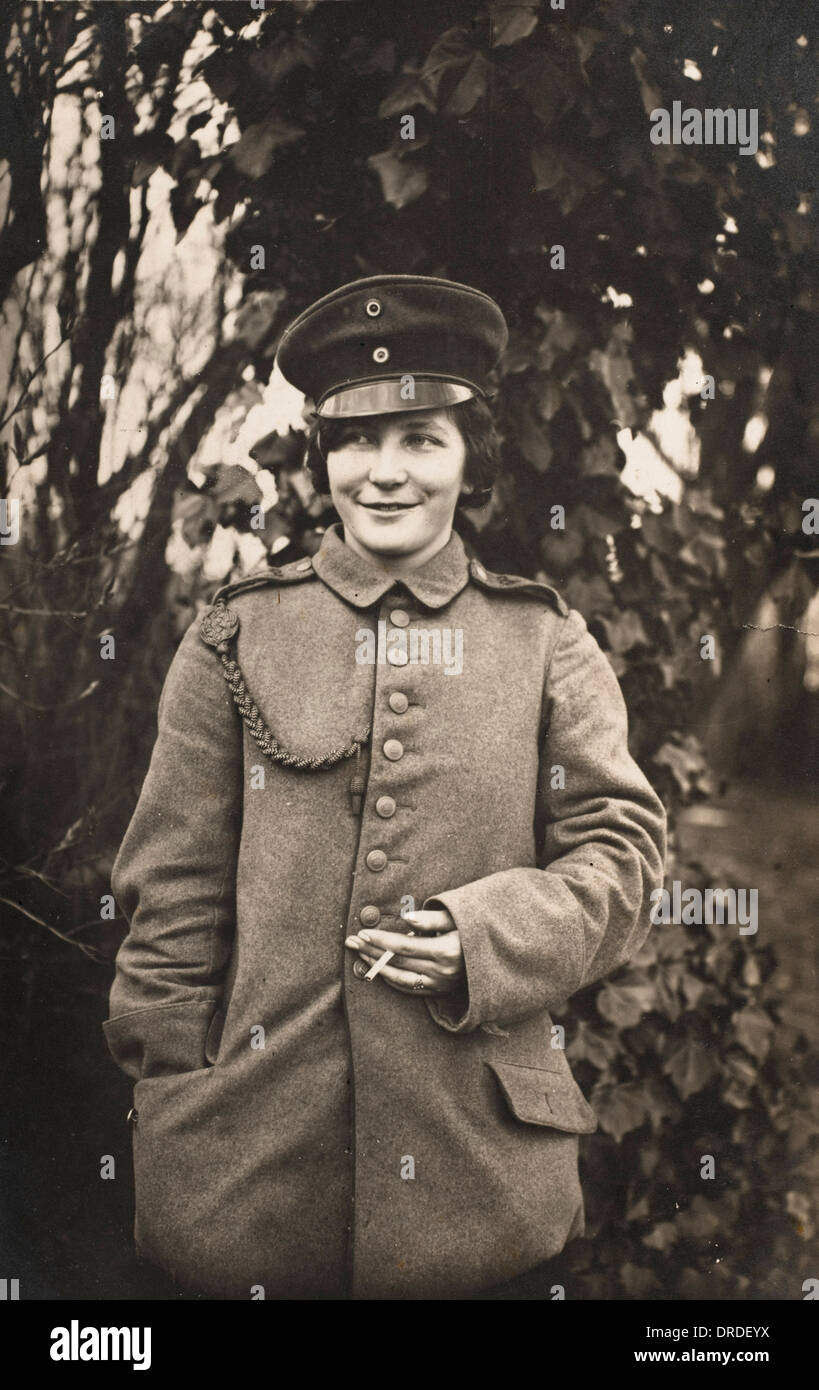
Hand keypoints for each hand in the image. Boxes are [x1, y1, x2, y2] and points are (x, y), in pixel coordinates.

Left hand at [344, 909, 464, 996]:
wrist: (496, 954)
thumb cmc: (474, 928)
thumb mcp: (457, 917)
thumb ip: (432, 918)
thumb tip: (407, 919)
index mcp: (446, 950)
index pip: (403, 946)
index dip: (380, 940)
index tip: (362, 933)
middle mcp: (442, 971)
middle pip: (397, 962)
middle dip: (371, 950)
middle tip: (351, 941)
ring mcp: (440, 984)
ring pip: (399, 978)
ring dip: (376, 966)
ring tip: (360, 954)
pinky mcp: (439, 990)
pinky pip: (409, 988)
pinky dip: (391, 979)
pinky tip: (378, 969)